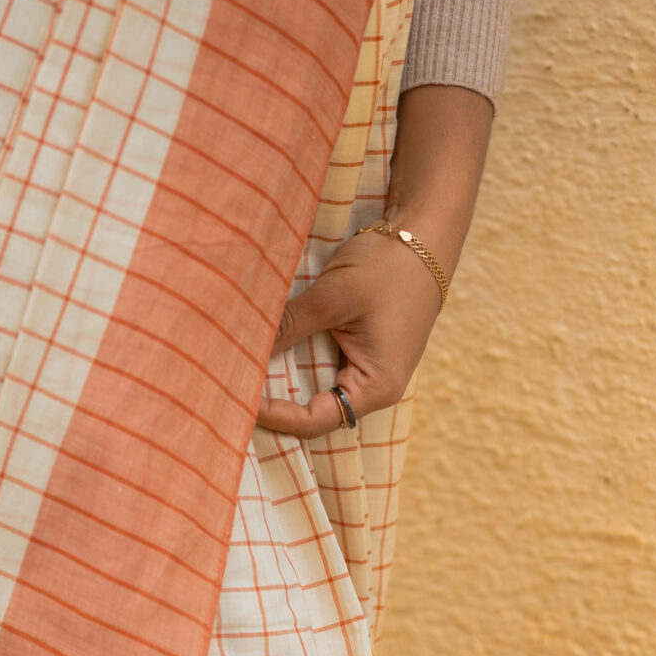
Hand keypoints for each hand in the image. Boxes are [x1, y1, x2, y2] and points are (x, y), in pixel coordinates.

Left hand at [254, 228, 442, 438]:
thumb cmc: (389, 267)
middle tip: (229, 389)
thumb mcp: (333, 297)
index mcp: (376, 387)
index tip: (237, 397)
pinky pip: (320, 367)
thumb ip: (289, 326)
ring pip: (313, 389)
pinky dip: (293, 361)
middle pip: (312, 412)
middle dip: (273, 402)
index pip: (315, 420)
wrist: (425, 235)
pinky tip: (265, 352)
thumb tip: (241, 349)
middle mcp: (372, 388)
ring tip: (240, 373)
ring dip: (280, 382)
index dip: (273, 415)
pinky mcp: (359, 351)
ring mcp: (366, 370)